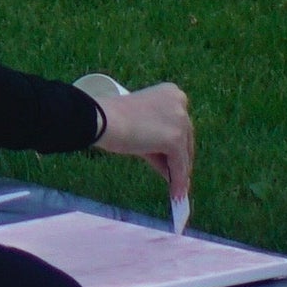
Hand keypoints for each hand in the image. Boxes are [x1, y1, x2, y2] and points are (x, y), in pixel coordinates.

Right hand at [90, 80, 193, 214]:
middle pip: (185, 139)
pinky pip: (179, 165)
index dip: (176, 145)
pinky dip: (178, 181)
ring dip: (179, 173)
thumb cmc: (112, 119)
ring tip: (177, 191)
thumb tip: (171, 168)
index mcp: (171, 92)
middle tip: (173, 177)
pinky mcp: (175, 139)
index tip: (173, 160)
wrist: (101, 119)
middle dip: (179, 160)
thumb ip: (157, 141)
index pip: (180, 124)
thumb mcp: (141, 126)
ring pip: (183, 154)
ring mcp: (180, 120)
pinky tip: (176, 194)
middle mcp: (180, 102)